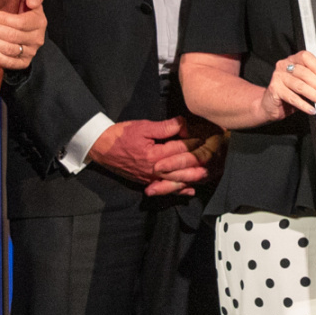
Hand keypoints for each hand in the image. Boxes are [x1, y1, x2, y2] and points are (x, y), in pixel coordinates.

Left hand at [0, 0, 45, 70]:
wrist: (24, 27)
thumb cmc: (23, 8)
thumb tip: (32, 2)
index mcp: (39, 21)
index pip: (22, 23)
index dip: (5, 19)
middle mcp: (37, 38)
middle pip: (14, 36)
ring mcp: (31, 51)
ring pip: (11, 49)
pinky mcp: (24, 62)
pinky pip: (12, 63)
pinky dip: (0, 58)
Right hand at [91, 116, 212, 190]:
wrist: (100, 148)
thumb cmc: (120, 135)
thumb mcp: (142, 127)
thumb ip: (164, 127)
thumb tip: (183, 123)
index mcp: (154, 155)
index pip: (179, 149)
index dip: (194, 142)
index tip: (207, 137)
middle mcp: (154, 170)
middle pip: (182, 169)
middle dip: (199, 163)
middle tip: (215, 157)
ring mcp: (150, 179)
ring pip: (176, 181)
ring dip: (192, 178)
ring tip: (208, 174)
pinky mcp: (146, 182)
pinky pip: (165, 189)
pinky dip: (178, 190)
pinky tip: (189, 190)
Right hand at [265, 50, 315, 117]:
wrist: (270, 106)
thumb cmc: (288, 94)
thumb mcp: (301, 84)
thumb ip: (311, 82)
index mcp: (292, 60)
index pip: (305, 57)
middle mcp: (284, 66)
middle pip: (305, 73)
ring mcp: (278, 77)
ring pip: (300, 86)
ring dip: (315, 96)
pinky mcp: (275, 89)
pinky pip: (293, 98)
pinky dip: (304, 105)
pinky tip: (311, 110)